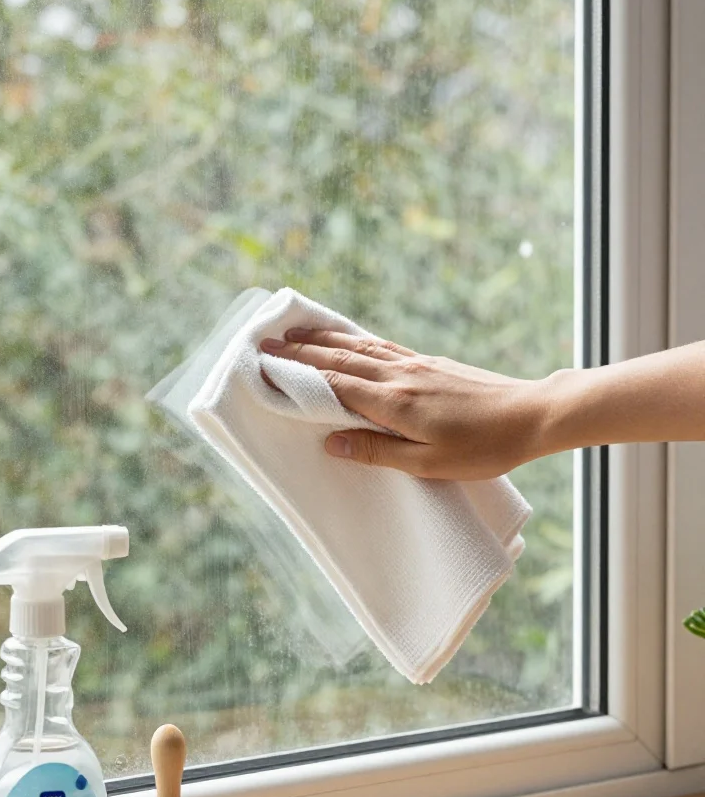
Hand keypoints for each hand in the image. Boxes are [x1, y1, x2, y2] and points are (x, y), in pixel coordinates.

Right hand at [260, 328, 548, 479]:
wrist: (531, 415)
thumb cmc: (483, 448)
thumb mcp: (428, 463)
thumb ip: (377, 451)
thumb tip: (330, 443)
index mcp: (395, 402)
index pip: (334, 384)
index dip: (297, 374)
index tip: (265, 364)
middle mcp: (401, 376)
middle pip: (341, 359)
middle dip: (300, 351)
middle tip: (265, 343)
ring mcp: (417, 365)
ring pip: (361, 347)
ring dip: (325, 340)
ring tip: (296, 333)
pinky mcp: (432, 363)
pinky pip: (384, 347)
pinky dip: (358, 339)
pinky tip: (350, 338)